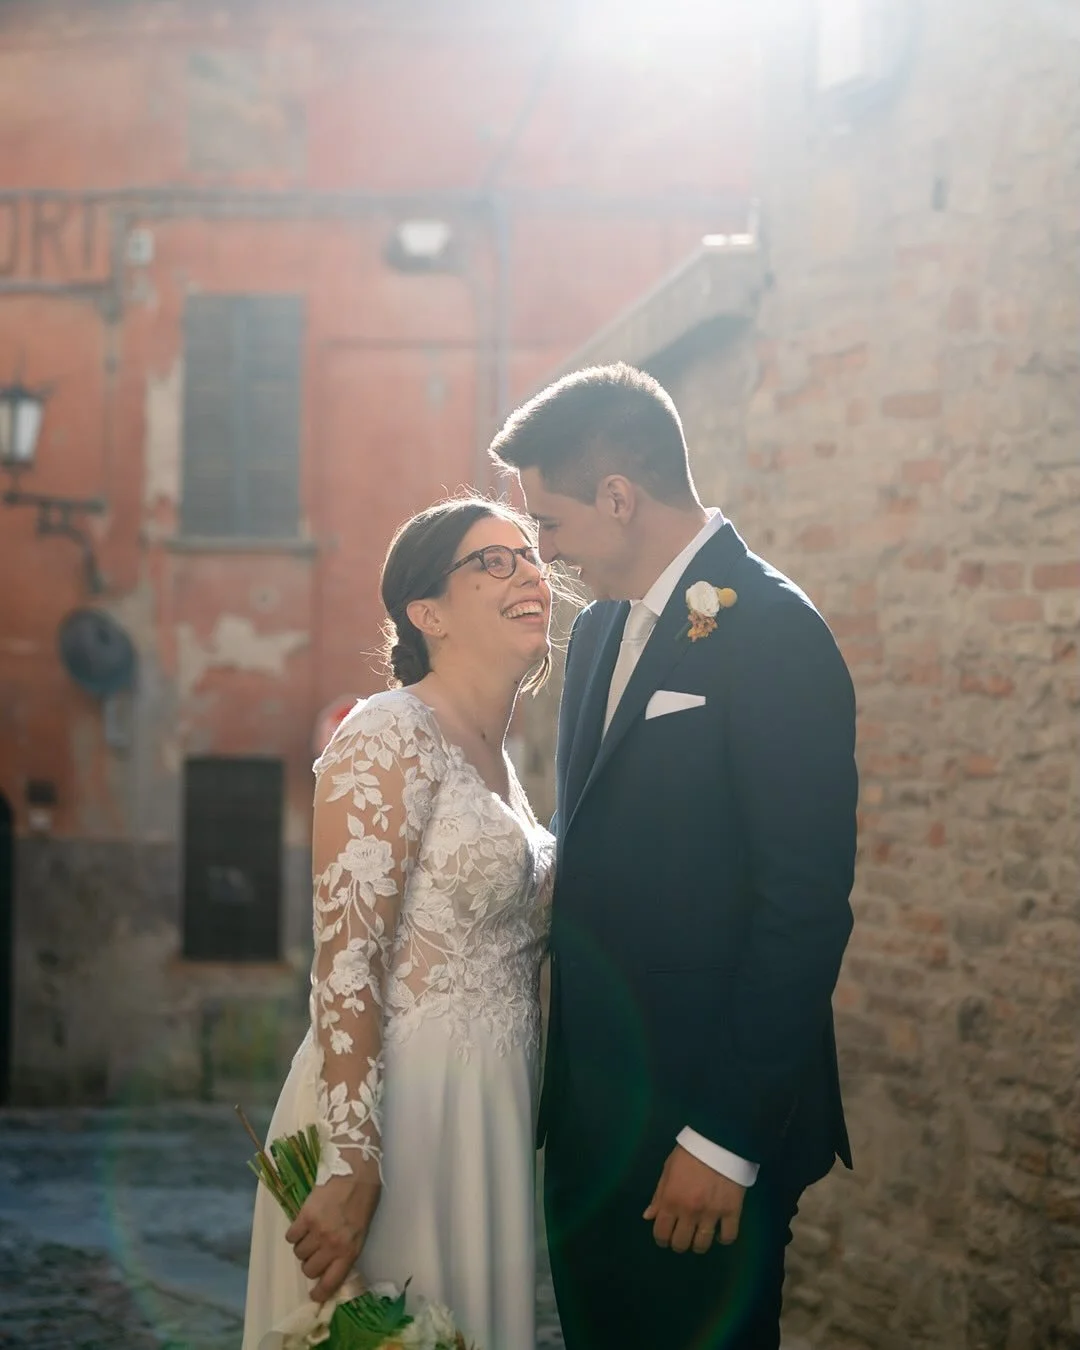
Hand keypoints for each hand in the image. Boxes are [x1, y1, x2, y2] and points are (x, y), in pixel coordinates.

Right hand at [285, 1173, 380, 1303]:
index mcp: (350, 1250)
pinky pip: (291, 1236)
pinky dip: (294, 1234)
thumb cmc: (365, 1198)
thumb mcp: (362, 1230)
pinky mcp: (304, 1216)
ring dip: (303, 1248)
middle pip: (309, 1269)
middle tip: (316, 1252)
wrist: (356, 1169)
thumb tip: (331, 1263)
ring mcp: (317, 1231)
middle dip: (311, 1264)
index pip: (330, 1283)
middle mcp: (332, 1245)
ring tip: (311, 1234)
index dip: (319, 1293)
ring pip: (298, 1254)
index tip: (314, 1294)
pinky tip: (302, 1225)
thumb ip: (347, 1248)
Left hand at [643, 1144, 745, 1252]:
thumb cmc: (690, 1152)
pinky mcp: (732, 1211)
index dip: (661, 1239)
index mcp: (671, 1200)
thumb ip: (658, 1195)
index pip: (661, 1233)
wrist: (719, 1139)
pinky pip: (728, 1237)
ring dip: (699, 1244)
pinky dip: (723, 1238)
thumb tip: (648, 1216)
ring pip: (702, 1245)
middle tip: (682, 1235)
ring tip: (699, 1235)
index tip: (665, 1237)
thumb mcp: (668, 1169)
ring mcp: (711, 1213)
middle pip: (681, 1244)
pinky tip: (719, 1231)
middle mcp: (689, 1211)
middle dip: (679, 1243)